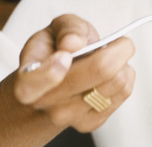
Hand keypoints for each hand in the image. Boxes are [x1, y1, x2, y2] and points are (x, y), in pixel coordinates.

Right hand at [14, 14, 135, 132]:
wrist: (54, 82)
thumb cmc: (54, 51)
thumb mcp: (56, 29)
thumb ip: (66, 28)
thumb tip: (73, 42)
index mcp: (27, 80)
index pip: (33, 84)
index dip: (53, 69)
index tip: (66, 54)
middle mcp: (44, 103)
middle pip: (98, 72)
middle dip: (115, 49)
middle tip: (117, 41)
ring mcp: (68, 117)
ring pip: (117, 81)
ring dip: (121, 63)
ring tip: (108, 58)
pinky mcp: (90, 123)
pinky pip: (124, 91)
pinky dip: (125, 76)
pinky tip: (110, 74)